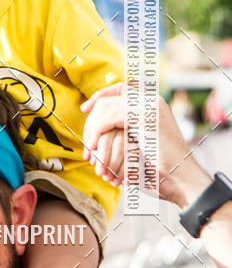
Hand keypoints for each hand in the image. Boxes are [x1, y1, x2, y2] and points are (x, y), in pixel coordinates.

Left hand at [81, 83, 208, 205]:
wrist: (181, 178)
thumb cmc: (160, 167)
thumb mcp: (140, 142)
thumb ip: (125, 128)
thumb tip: (97, 122)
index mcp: (153, 103)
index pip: (120, 88)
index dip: (100, 96)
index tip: (85, 109)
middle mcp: (152, 100)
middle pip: (108, 99)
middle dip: (91, 121)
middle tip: (87, 144)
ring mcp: (149, 106)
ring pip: (105, 107)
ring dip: (92, 129)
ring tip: (90, 149)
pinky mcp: (144, 118)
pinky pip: (109, 117)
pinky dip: (97, 131)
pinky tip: (94, 146)